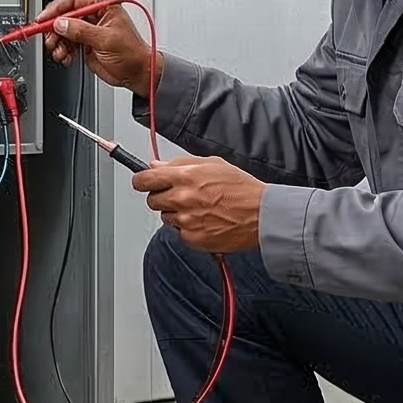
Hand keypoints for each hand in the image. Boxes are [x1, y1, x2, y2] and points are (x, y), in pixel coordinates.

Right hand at [32, 0, 159, 93]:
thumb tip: (62, 23)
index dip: (56, 9)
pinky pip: (66, 44)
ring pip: (62, 31)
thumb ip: (81, 31)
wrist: (137, 74)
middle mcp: (93, 16)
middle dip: (54, 28)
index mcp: (102, 6)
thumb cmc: (132, 54)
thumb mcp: (106, 39)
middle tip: (50, 39)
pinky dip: (62, 51)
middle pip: (64, 15)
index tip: (44, 19)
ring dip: (57, 42)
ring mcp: (88, 30)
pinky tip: (66, 57)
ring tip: (60, 52)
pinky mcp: (84, 44)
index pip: (72, 0)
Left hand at [131, 154, 262, 254]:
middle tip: (180, 195)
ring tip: (200, 208)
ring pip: (165, 217)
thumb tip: (157, 165)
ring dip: (176, 213)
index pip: (144, 179)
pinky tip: (205, 221)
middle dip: (161, 197)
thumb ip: (180, 163)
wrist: (260, 215)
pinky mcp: (192, 238)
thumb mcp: (212, 164)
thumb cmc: (241, 188)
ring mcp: (185, 220)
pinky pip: (179, 232)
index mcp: (185, 177)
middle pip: (152, 200)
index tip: (143, 181)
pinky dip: (188, 228)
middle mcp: (182, 198)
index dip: (142, 180)